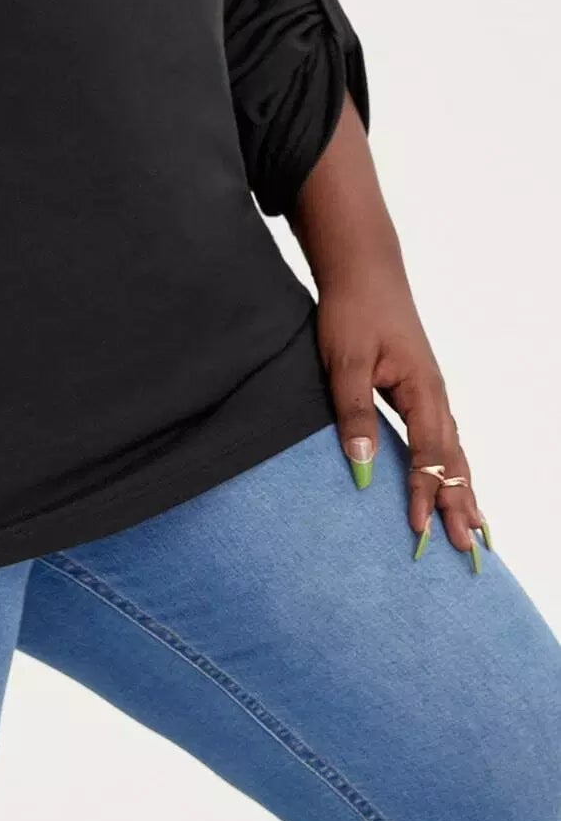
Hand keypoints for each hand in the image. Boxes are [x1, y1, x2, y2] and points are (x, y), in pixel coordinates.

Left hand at [317, 271, 489, 569]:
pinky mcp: (419, 389)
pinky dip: (449, 466)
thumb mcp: (345, 361)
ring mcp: (431, 393)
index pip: (428, 456)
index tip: (421, 530)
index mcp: (422, 391)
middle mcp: (435, 396)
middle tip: (469, 549)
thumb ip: (354, 412)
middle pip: (453, 461)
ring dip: (462, 489)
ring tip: (474, 528)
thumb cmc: (353, 311)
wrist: (363, 270)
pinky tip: (450, 482)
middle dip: (460, 504)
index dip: (426, 494)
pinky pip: (441, 438)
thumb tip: (363, 463)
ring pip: (453, 451)